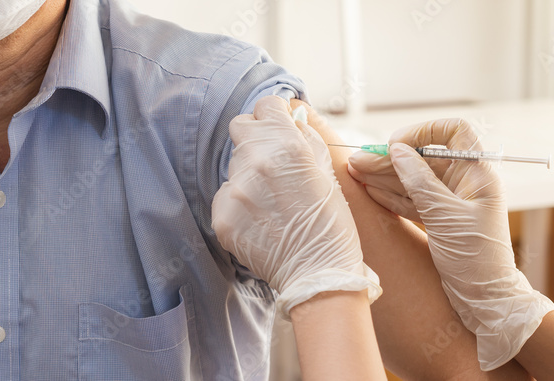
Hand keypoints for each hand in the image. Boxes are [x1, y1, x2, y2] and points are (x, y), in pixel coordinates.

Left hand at [212, 96, 381, 319]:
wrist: (318, 275)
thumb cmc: (331, 225)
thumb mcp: (328, 173)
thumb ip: (307, 139)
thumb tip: (293, 119)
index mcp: (287, 146)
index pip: (265, 105)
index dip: (274, 116)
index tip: (279, 128)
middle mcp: (256, 162)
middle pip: (241, 128)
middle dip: (256, 139)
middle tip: (274, 164)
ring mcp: (235, 189)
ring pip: (234, 165)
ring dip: (249, 175)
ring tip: (272, 202)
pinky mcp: (221, 215)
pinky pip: (226, 196)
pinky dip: (239, 204)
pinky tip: (260, 220)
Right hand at [349, 119, 553, 370]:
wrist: (485, 299)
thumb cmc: (476, 258)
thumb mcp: (445, 216)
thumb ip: (420, 181)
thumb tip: (397, 150)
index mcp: (477, 174)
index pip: (453, 132)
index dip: (424, 132)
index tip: (398, 145)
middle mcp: (464, 183)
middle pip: (424, 158)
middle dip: (391, 159)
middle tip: (358, 162)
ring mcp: (451, 202)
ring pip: (414, 180)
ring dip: (385, 176)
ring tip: (356, 173)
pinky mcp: (439, 220)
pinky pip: (412, 200)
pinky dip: (392, 195)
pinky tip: (370, 190)